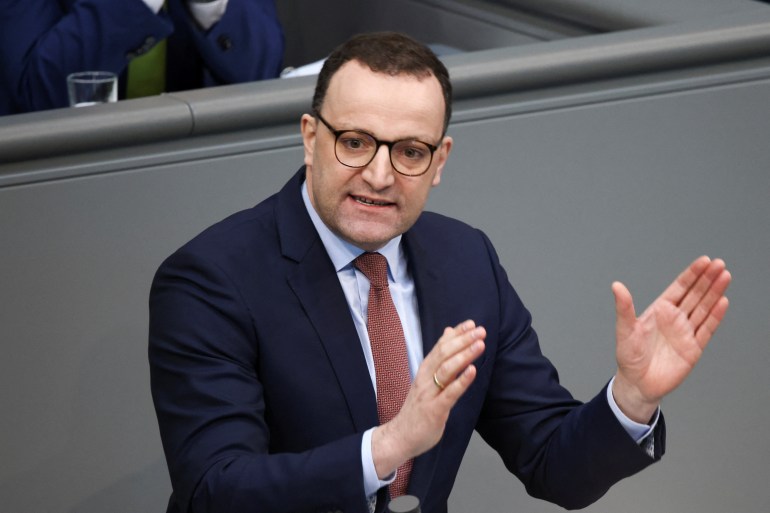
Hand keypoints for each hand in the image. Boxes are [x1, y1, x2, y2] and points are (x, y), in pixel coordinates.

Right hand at [371, 320, 485, 477]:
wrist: (400, 436)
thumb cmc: (416, 409)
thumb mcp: (426, 380)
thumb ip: (438, 359)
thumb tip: (448, 333)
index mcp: (424, 371)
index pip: (440, 347)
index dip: (456, 334)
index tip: (471, 324)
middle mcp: (425, 379)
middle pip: (444, 354)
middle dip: (463, 341)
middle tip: (481, 330)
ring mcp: (429, 394)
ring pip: (446, 369)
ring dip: (464, 355)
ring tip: (480, 345)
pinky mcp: (435, 410)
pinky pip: (449, 393)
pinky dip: (461, 381)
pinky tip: (472, 371)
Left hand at [612, 256, 730, 422]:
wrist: (638, 384)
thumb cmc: (629, 356)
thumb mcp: (625, 330)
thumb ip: (624, 308)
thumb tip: (616, 286)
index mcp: (660, 310)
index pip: (679, 288)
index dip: (692, 274)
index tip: (704, 261)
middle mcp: (675, 318)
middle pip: (695, 295)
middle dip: (707, 279)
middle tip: (719, 264)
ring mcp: (686, 332)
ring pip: (703, 308)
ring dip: (714, 293)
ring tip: (725, 277)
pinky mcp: (694, 348)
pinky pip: (706, 329)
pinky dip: (715, 316)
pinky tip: (723, 302)